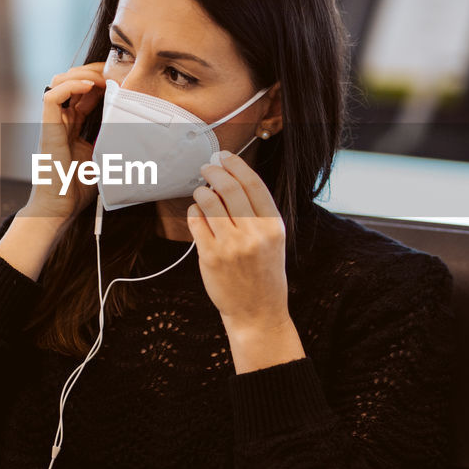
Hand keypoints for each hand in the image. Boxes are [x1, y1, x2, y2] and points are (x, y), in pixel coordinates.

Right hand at [24, 63, 107, 222]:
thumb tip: (139, 133)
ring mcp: (53, 123)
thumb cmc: (77, 189)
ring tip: (102, 78)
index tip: (121, 81)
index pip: (84, 93)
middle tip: (114, 73)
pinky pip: (52, 97)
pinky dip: (70, 86)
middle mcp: (61, 121)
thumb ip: (113, 141)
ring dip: (81, 74)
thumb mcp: (104, 158)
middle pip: (72, 81)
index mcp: (73, 126)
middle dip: (93, 72)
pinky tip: (90, 86)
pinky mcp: (47, 129)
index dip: (100, 81)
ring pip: (59, 82)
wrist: (59, 209)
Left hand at [187, 151, 293, 345]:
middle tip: (207, 167)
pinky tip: (197, 213)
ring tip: (202, 192)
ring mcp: (231, 245)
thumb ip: (259, 212)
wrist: (257, 312)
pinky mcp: (210, 256)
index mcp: (274, 227)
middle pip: (230, 187)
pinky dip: (194, 211)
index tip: (225, 156)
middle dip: (214, 171)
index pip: (254, 184)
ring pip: (209, 201)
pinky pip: (196, 220)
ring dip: (202, 191)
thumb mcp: (274, 241)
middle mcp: (254, 234)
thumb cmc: (264, 274)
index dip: (237, 165)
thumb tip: (233, 178)